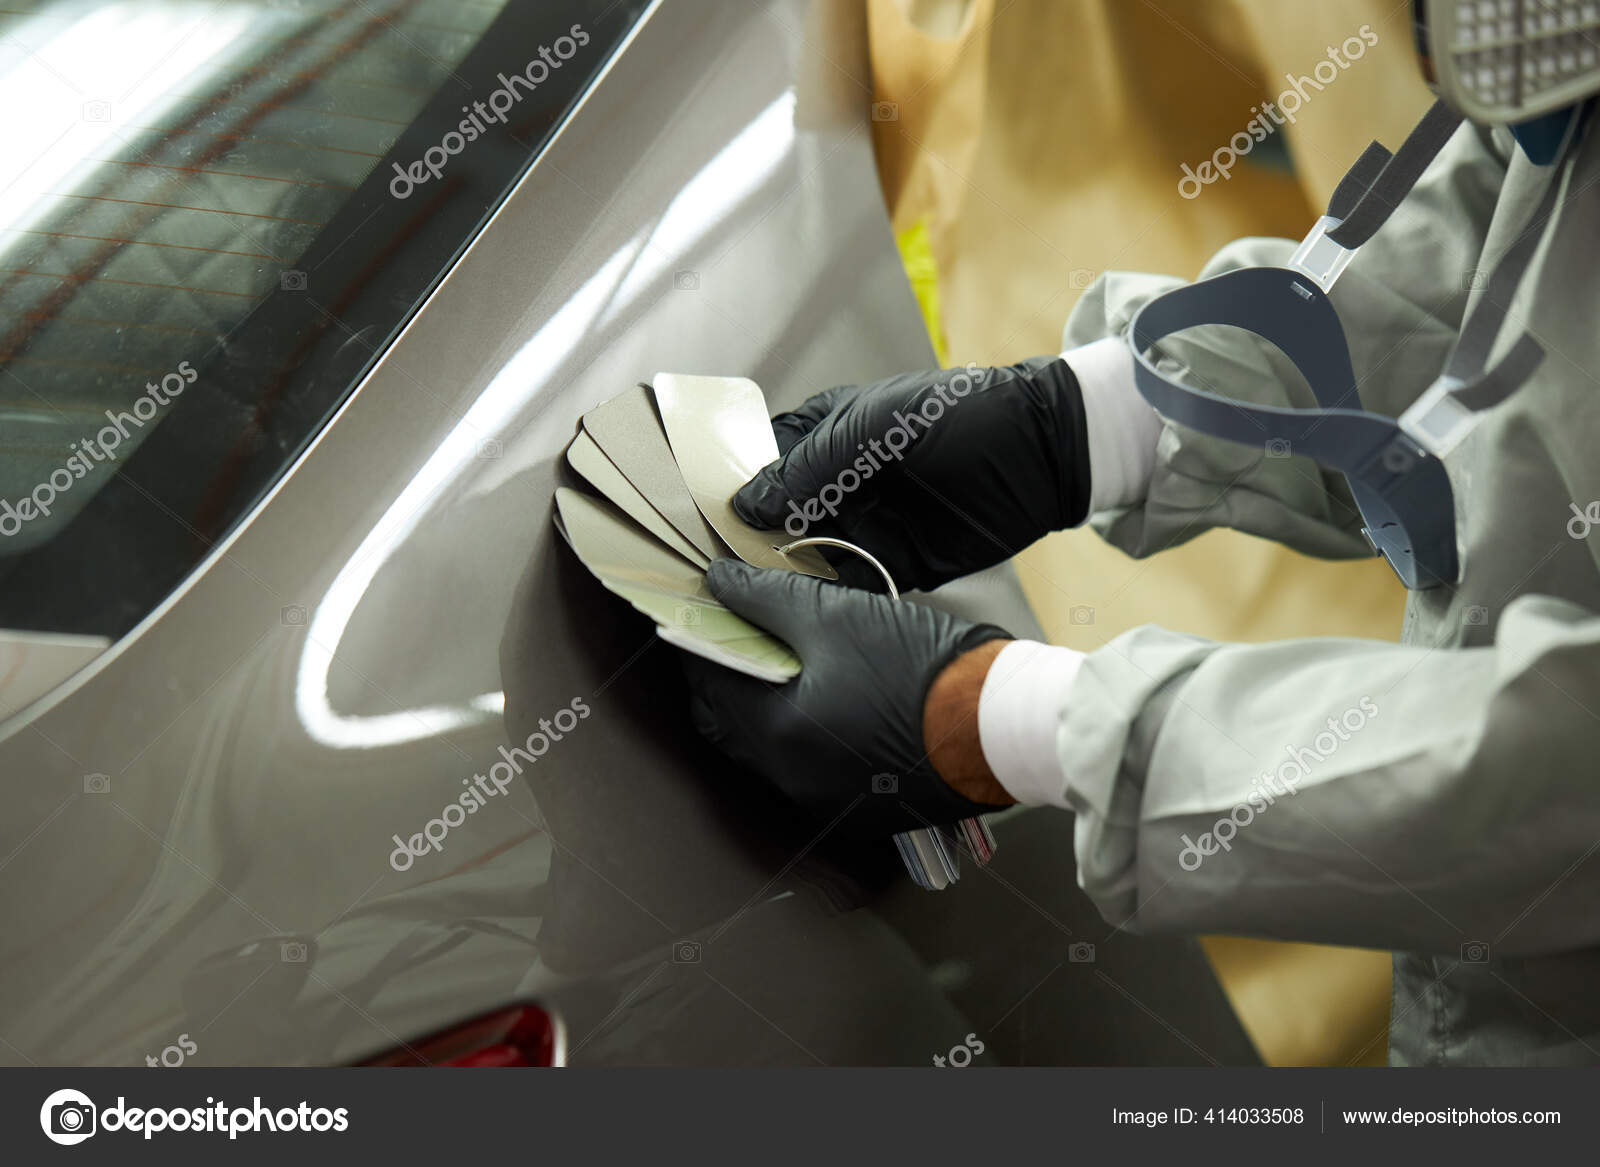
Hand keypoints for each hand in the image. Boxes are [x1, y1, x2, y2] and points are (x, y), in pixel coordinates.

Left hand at [681, 559, 1013, 835]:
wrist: (1005, 726)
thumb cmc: (922, 669)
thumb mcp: (837, 616)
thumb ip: (767, 598)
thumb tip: (719, 582)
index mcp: (777, 735)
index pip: (707, 686)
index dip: (701, 643)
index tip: (705, 613)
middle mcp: (793, 780)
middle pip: (732, 725)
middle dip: (729, 678)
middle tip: (744, 633)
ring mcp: (829, 801)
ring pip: (772, 749)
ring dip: (768, 707)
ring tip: (791, 660)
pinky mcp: (865, 807)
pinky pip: (814, 768)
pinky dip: (808, 733)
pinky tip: (833, 698)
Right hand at [733, 359, 1090, 591]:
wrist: (1041, 454)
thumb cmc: (959, 417)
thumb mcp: (873, 428)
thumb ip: (808, 467)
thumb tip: (746, 504)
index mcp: (824, 435)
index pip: (759, 463)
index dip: (726, 487)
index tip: (690, 519)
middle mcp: (838, 484)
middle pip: (775, 519)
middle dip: (745, 543)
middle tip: (706, 571)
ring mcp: (865, 525)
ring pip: (805, 558)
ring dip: (780, 577)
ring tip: (740, 599)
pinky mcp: (896, 565)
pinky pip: (849, 586)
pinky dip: (825, 600)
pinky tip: (798, 611)